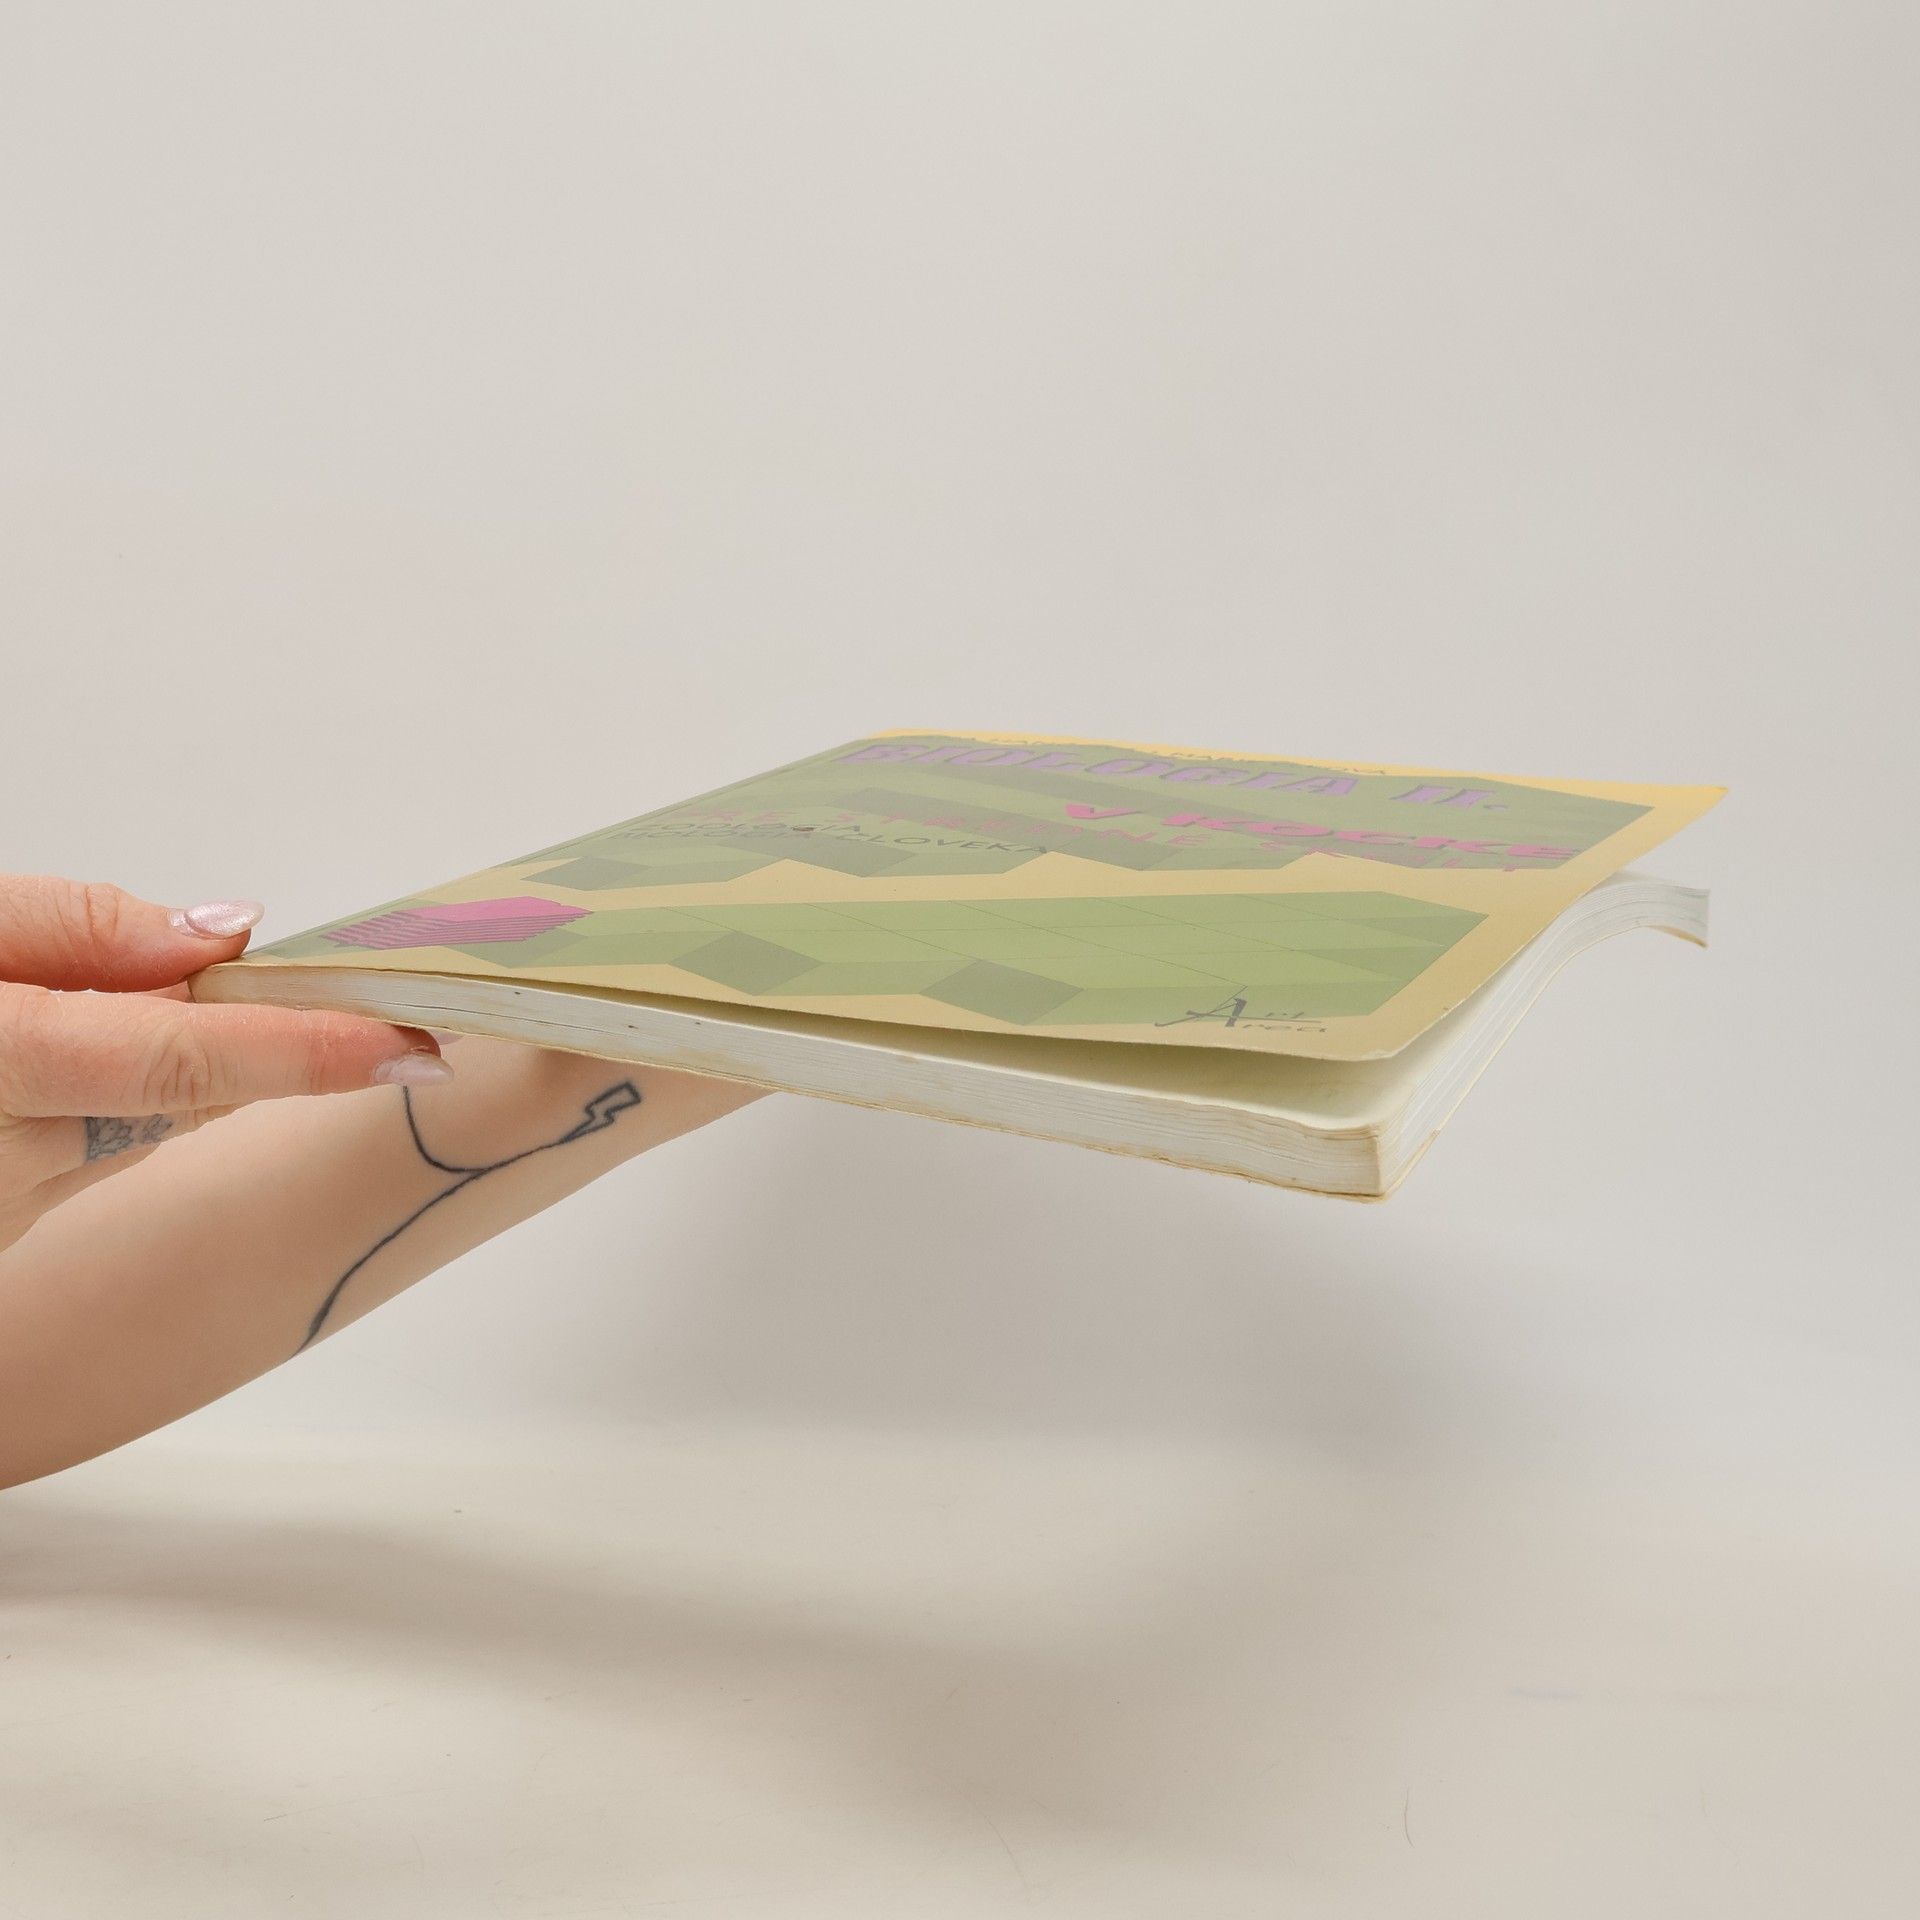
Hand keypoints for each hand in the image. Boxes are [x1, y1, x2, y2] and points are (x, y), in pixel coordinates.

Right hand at [0, 876, 448, 1254]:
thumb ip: (69, 927)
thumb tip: (223, 932)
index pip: (180, 1063)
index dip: (304, 1054)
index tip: (411, 1050)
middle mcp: (2, 1168)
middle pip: (186, 1098)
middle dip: (276, 1046)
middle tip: (384, 1005)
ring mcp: (5, 1212)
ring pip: (155, 1123)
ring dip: (193, 1064)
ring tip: (232, 1008)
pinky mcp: (3, 1228)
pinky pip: (105, 1147)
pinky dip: (133, 1095)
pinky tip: (124, 1052)